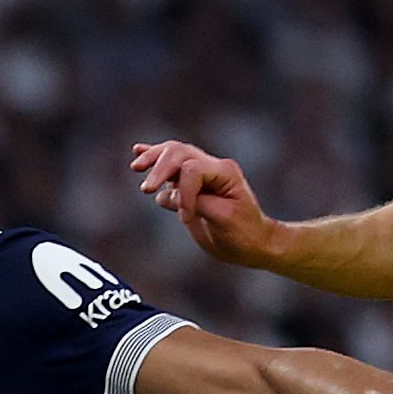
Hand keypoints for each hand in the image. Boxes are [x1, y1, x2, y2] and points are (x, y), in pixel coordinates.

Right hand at [128, 141, 277, 262]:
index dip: (183, 193)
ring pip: (174, 153)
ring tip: (136, 166)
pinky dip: (155, 157)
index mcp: (225, 172)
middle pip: (179, 153)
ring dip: (153, 158)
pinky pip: (174, 164)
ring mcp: (205, 171)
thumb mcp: (222, 220)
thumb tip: (165, 196)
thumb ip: (196, 202)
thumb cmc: (243, 234)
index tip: (186, 218)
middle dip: (159, 168)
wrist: (255, 243)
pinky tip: (138, 151)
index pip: (192, 170)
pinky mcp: (195, 181)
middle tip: (145, 189)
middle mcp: (214, 166)